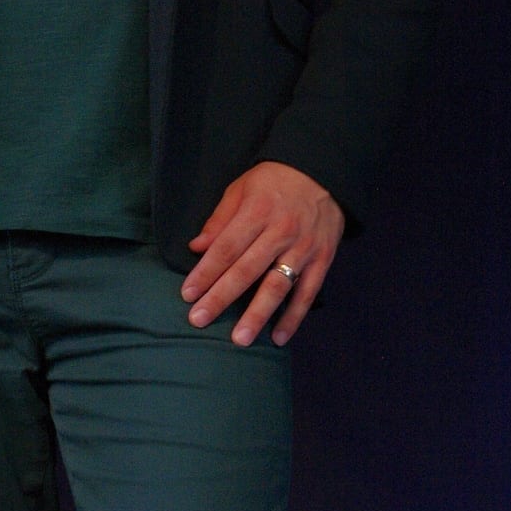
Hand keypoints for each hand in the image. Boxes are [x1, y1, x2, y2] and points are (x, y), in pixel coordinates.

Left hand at [181, 161, 344, 347]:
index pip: (226, 248)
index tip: (187, 294)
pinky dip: (294, 317)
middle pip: (246, 270)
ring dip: (257, 314)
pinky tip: (278, 337)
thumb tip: (196, 247)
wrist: (323, 171)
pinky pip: (307, 292)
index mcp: (257, 211)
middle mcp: (280, 231)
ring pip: (277, 285)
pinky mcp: (322, 259)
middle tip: (199, 320)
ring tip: (239, 339)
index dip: (206, 272)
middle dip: (221, 297)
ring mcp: (303, 248)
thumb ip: (220, 219)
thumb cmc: (274, 180)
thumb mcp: (242, 188)